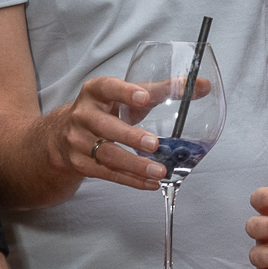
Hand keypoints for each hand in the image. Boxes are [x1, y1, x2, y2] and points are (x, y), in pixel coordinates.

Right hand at [46, 76, 166, 193]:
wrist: (65, 134)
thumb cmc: (105, 110)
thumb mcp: (126, 96)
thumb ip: (161, 90)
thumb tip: (201, 85)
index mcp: (94, 92)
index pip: (106, 88)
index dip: (124, 92)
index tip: (144, 97)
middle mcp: (82, 115)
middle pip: (104, 126)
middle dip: (129, 136)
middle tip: (154, 144)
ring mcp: (79, 141)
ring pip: (107, 155)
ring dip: (134, 165)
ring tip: (159, 171)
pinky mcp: (81, 163)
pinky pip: (108, 173)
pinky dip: (131, 180)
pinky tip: (151, 183)